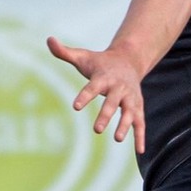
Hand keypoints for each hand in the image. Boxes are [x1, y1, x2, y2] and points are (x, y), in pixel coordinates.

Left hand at [48, 36, 145, 151]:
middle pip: (112, 102)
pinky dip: (141, 136)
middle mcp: (118, 88)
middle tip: (97, 130)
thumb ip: (64, 52)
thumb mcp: (83, 56)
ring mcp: (130, 98)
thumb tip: (48, 39)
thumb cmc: (100, 62)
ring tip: (118, 139)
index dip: (85, 96)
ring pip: (129, 113)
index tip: (75, 106)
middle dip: (106, 115)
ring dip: (125, 125)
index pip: (93, 87)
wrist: (128, 60)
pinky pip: (140, 122)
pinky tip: (141, 151)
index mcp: (103, 77)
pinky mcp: (137, 106)